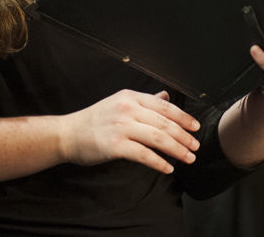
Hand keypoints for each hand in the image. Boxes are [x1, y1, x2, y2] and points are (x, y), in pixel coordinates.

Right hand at [59, 89, 200, 173]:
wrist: (68, 133)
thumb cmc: (94, 120)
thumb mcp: (119, 103)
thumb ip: (144, 100)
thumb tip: (165, 97)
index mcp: (130, 96)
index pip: (164, 106)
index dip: (183, 117)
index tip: (195, 127)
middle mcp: (127, 109)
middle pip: (164, 123)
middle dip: (184, 136)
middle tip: (195, 147)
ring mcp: (121, 126)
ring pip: (158, 138)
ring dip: (177, 149)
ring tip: (188, 158)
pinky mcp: (114, 145)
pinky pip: (143, 154)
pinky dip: (158, 162)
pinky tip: (167, 168)